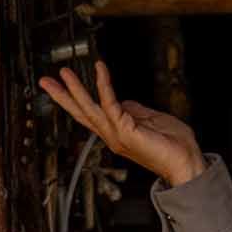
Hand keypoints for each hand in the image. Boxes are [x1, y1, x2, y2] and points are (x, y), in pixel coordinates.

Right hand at [37, 60, 207, 188]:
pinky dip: (104, 85)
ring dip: (75, 90)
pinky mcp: (126, 131)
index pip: (90, 113)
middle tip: (45, 81)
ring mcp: (117, 135)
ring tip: (63, 73)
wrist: (185, 162)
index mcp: (116, 132)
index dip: (75, 98)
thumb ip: (134, 110)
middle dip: (62, 96)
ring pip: (90, 109)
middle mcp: (112, 135)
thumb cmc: (173, 145)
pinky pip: (111, 104)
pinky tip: (99, 69)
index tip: (64, 83)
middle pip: (81, 113)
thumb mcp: (150, 119)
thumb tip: (122, 100)